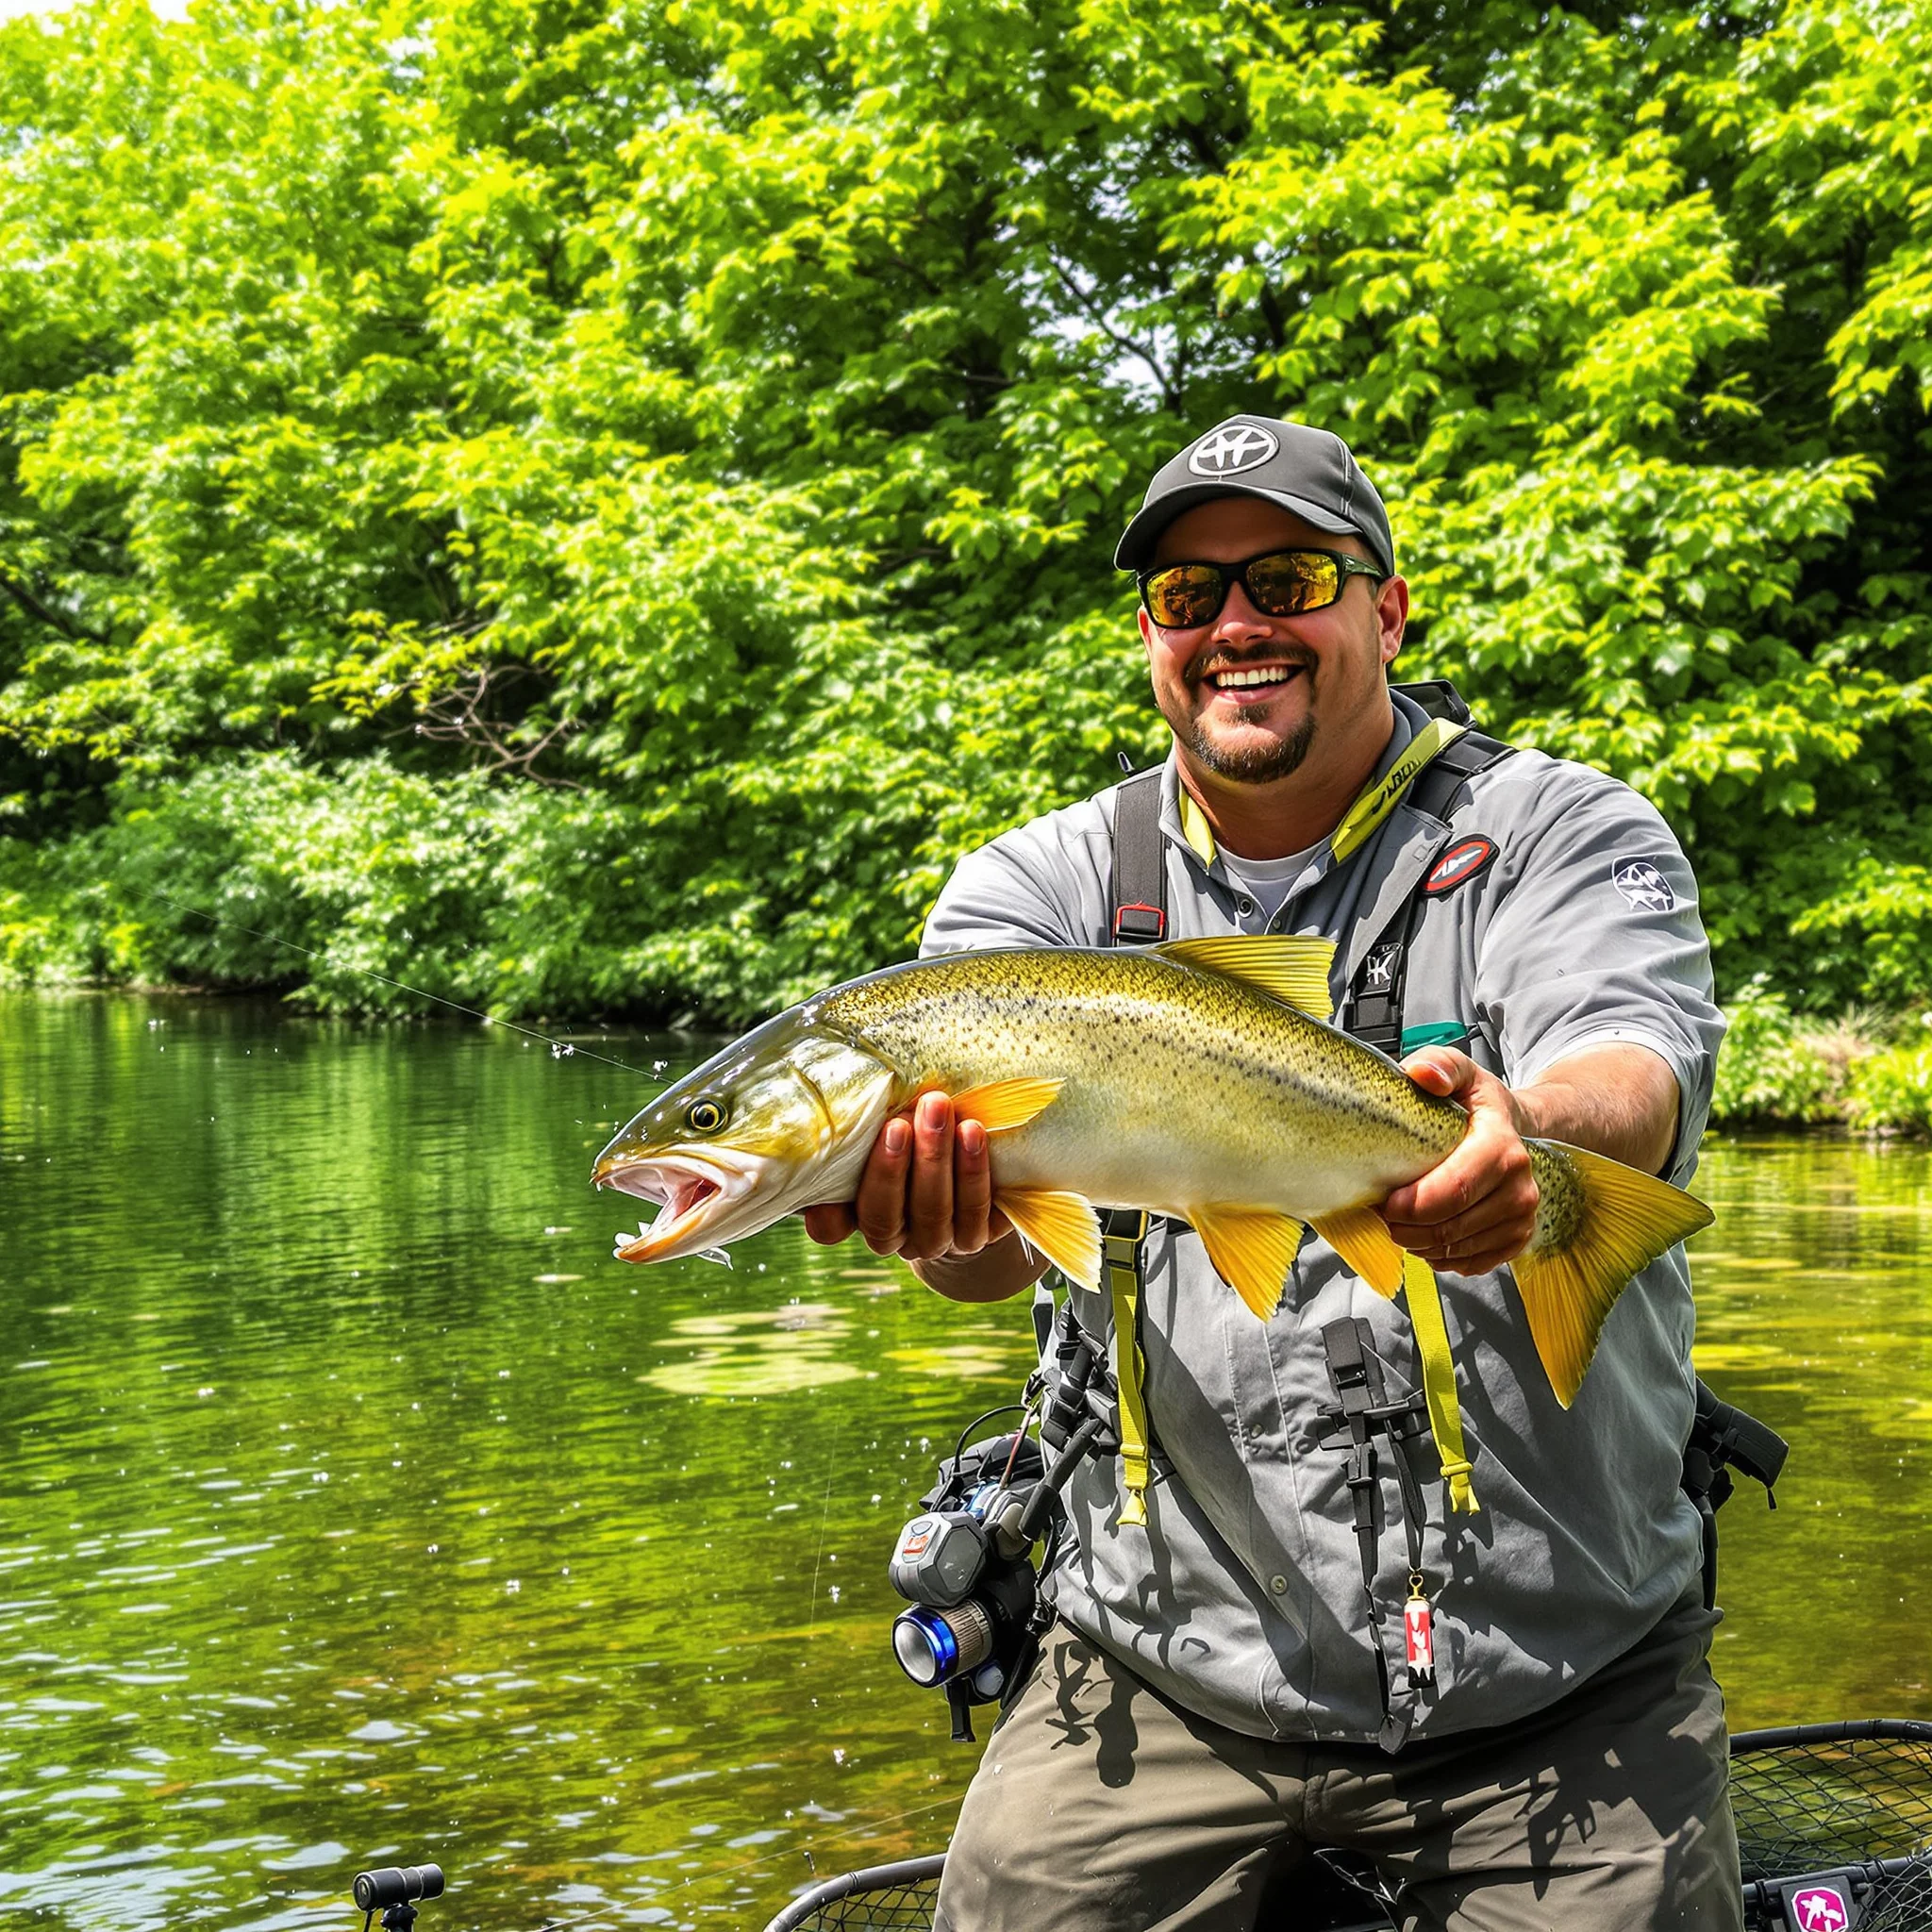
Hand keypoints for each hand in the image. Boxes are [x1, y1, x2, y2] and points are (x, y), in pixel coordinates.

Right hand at [801, 1090, 1012, 1261]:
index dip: (825, 1212)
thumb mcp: (890, 1123)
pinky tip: (973, 1132)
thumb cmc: (920, 1131)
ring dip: (934, 1159)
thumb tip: (848, 1087)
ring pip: (931, 1213)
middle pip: (883, 1218)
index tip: (828, 1170)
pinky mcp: (976, 1236)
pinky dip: (972, 1171)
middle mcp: (895, 1235)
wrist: (984, 1163)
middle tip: (898, 1124)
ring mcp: (935, 1241)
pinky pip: (972, 1212)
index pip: (830, 1226)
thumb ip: (869, 1119)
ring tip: (938, 1109)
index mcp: (859, 1213)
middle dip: (889, 1169)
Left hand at [1379, 1048, 1539, 1274]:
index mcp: (1502, 1145)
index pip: (1453, 1191)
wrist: (1514, 1127)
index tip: (1382, 1202)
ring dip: (1420, 1244)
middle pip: (1451, 1227)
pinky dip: (1442, 1257)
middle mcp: (1520, 1186)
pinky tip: (1427, 1238)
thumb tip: (1420, 1074)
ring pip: (1458, 1249)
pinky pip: (1473, 1263)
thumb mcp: (1459, 1071)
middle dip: (1407, 1228)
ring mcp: (1522, 1216)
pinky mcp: (1518, 1238)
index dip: (1411, 1206)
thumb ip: (1439, 1065)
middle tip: (1382, 1215)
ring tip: (1401, 1223)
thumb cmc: (1476, 1103)